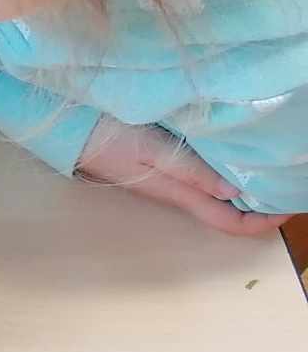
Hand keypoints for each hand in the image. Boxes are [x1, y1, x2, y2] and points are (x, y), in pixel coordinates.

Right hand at [76, 120, 285, 235]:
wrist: (65, 128)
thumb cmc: (106, 138)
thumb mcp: (151, 150)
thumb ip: (191, 171)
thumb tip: (238, 193)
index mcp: (178, 193)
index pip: (230, 222)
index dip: (264, 221)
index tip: (291, 204)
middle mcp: (177, 192)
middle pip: (228, 212)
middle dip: (262, 203)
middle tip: (288, 181)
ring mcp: (168, 180)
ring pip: (218, 195)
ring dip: (246, 187)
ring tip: (268, 166)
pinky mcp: (160, 165)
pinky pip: (204, 178)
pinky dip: (226, 172)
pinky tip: (233, 153)